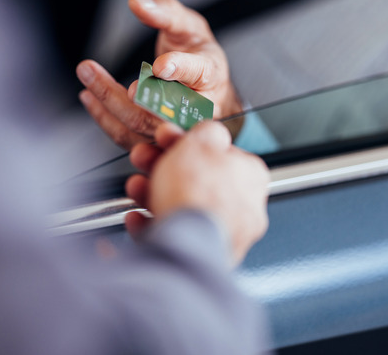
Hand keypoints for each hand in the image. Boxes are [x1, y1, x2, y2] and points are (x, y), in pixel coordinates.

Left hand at [77, 0, 243, 149]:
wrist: (212, 97)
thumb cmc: (200, 58)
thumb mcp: (189, 27)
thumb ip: (165, 12)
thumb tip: (136, 3)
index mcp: (212, 75)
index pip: (200, 72)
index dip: (180, 68)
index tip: (160, 66)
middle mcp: (198, 109)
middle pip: (158, 108)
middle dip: (117, 92)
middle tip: (88, 68)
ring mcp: (177, 130)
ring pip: (138, 124)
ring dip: (105, 102)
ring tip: (85, 75)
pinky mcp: (158, 143)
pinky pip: (128, 137)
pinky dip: (104, 118)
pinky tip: (89, 97)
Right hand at [125, 122, 269, 264]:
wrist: (187, 241)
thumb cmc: (198, 193)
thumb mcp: (199, 142)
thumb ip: (207, 132)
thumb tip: (209, 131)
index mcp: (250, 176)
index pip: (219, 153)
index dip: (187, 142)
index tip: (166, 138)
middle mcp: (244, 208)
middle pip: (197, 180)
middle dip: (164, 167)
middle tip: (145, 159)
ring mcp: (224, 235)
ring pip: (184, 208)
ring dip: (154, 194)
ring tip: (136, 188)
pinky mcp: (202, 256)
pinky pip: (175, 236)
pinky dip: (154, 225)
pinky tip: (139, 218)